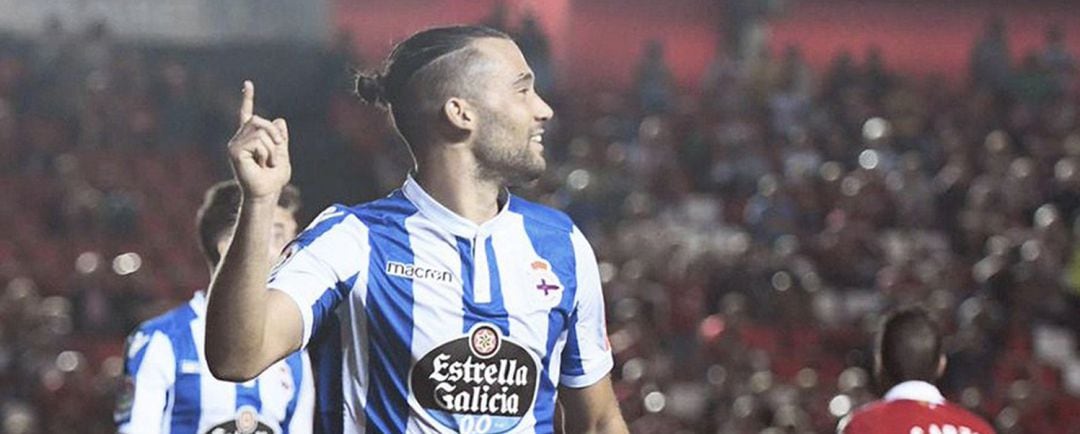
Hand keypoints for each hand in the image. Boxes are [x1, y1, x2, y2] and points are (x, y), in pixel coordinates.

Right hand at [227, 80, 290, 201]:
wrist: (266, 193)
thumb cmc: (273, 179)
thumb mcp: (282, 155)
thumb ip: (280, 139)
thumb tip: (279, 120)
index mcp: (251, 139)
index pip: (247, 115)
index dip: (247, 99)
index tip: (248, 83)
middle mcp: (240, 139)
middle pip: (257, 120)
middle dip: (273, 134)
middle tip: (277, 150)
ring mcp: (235, 144)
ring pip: (259, 130)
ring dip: (271, 147)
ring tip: (267, 162)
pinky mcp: (234, 151)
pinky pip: (256, 141)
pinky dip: (265, 151)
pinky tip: (261, 163)